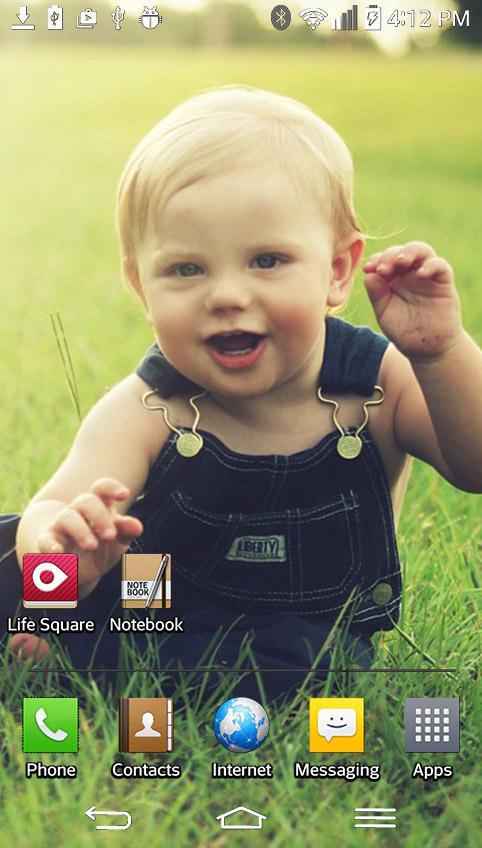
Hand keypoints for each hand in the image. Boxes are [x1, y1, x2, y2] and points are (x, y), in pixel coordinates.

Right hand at [37, 478, 142, 597]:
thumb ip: (126, 532)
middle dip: (100, 516)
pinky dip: (50, 546)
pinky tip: (58, 552)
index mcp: (98, 508)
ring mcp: (60, 526)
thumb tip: (137, 526)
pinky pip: (45, 540)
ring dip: (81, 531)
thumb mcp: (116, 542)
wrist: (72, 570)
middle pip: (86, 501)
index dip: (112, 488)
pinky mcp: (47, 543)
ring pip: (67, 517)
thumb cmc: (99, 549)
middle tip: (110, 535)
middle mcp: (78, 512)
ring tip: (92, 546)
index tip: (124, 495)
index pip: (101, 489)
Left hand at [363, 242, 462, 360]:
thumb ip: (376, 294)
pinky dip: (431, 265)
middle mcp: (410, 274)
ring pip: (422, 251)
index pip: (385, 260)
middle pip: (402, 251)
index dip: (376, 259)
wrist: (426, 349)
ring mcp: (427, 276)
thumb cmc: (404, 331)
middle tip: (383, 269)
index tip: (368, 268)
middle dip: (390, 255)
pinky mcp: (444, 283)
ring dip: (410, 252)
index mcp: (393, 279)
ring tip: (401, 262)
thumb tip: (369, 274)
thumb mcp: (384, 313)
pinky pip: (441, 266)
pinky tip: (420, 274)